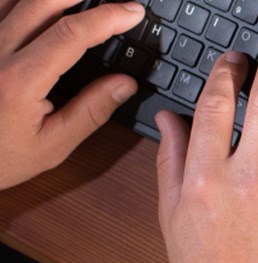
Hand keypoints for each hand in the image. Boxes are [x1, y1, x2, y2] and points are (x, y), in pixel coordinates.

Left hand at [0, 0, 143, 189]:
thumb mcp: (52, 145)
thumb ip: (91, 111)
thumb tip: (125, 84)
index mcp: (19, 80)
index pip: (71, 34)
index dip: (107, 17)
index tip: (131, 12)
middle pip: (42, 2)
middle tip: (113, 0)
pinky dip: (17, 1)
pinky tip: (35, 6)